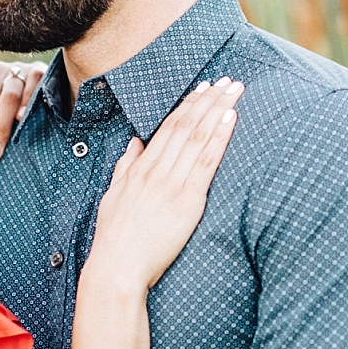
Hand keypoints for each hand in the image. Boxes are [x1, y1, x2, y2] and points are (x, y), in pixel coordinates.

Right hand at [84, 77, 243, 293]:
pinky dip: (219, 138)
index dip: (189, 105)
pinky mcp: (187, 201)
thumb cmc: (115, 237)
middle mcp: (156, 170)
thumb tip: (135, 143)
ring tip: (234, 91)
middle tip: (227, 80)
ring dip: (218, 110)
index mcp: (140, 168)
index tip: (204, 88)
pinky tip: (231, 119)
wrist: (117, 268)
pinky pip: (206, 163)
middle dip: (209, 99)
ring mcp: (171, 183)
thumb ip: (125, 167)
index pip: (168, 127)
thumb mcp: (113, 196)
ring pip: (198, 137)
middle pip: (186, 125)